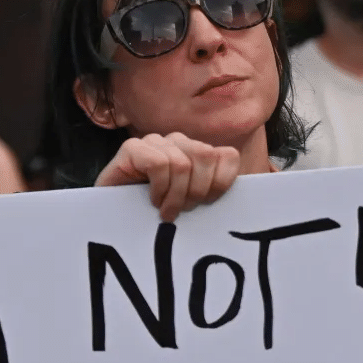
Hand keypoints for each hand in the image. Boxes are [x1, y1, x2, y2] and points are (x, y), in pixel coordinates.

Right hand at [96, 133, 240, 221]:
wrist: (115, 220)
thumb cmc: (156, 215)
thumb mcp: (191, 204)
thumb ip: (214, 193)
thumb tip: (247, 195)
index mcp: (196, 152)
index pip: (227, 156)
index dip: (221, 184)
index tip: (206, 205)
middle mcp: (177, 142)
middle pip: (206, 157)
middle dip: (197, 191)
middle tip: (182, 211)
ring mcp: (154, 142)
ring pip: (182, 163)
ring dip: (175, 195)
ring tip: (166, 210)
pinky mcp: (132, 148)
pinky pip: (158, 162)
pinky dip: (158, 187)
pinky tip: (152, 199)